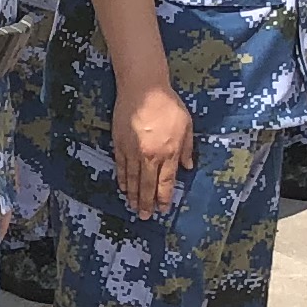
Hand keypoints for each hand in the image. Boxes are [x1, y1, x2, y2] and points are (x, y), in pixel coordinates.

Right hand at [116, 76, 193, 219]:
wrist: (142, 89)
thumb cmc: (167, 104)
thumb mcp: (186, 124)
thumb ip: (187, 147)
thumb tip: (187, 166)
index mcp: (169, 152)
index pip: (166, 182)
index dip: (164, 197)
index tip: (163, 209)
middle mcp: (150, 156)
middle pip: (148, 186)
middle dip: (147, 203)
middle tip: (145, 217)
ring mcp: (133, 152)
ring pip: (133, 180)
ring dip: (134, 196)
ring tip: (134, 208)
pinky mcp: (120, 145)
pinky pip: (122, 168)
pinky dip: (123, 180)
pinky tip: (124, 188)